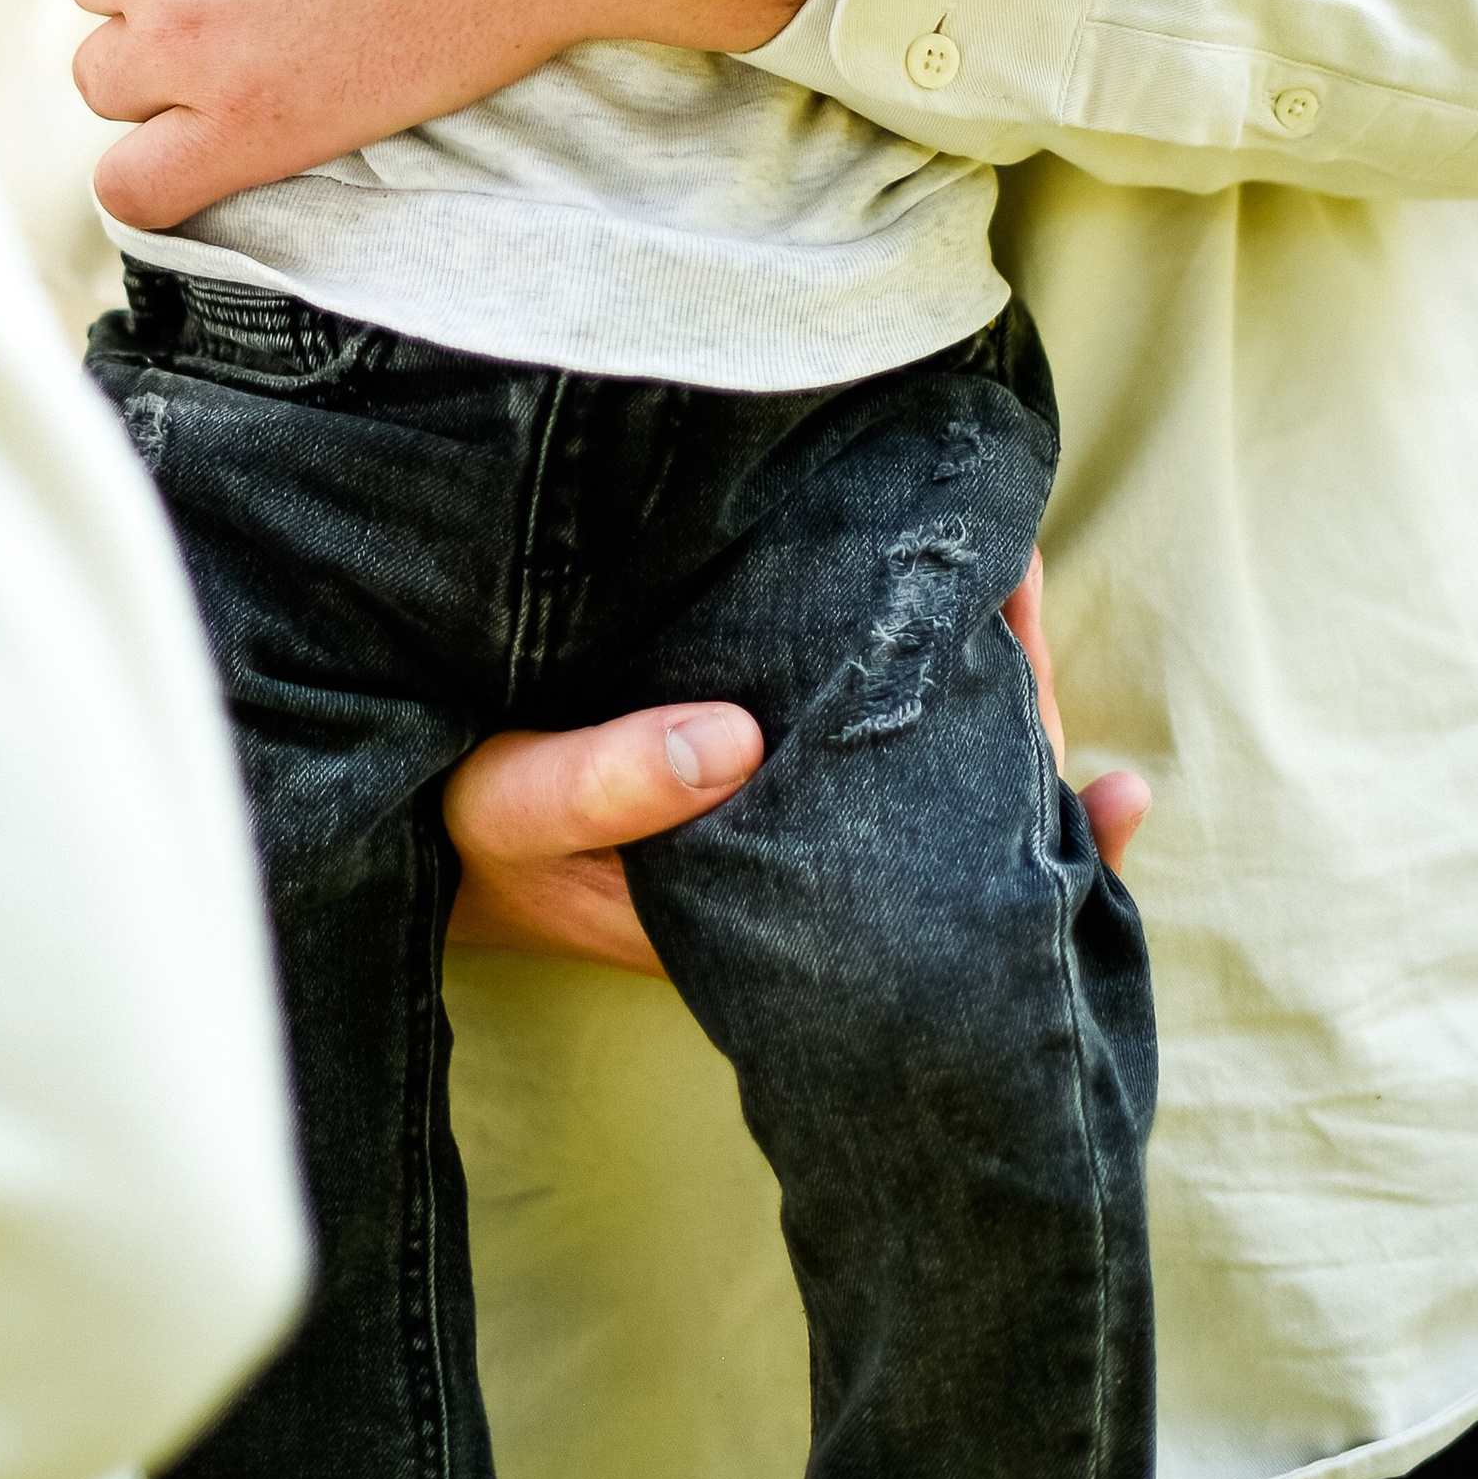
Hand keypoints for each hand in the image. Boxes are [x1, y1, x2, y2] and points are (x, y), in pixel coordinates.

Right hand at [442, 549, 1149, 974]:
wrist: (429, 830)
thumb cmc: (473, 831)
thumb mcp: (513, 807)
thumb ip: (604, 783)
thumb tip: (737, 740)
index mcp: (767, 913)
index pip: (930, 876)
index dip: (1010, 799)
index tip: (1048, 703)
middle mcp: (800, 872)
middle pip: (947, 803)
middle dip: (1006, 703)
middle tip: (1022, 579)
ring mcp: (781, 813)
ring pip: (913, 754)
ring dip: (968, 669)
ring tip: (1005, 565)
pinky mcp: (750, 755)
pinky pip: (857, 718)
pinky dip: (907, 662)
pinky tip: (958, 599)